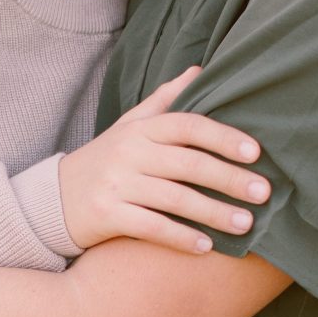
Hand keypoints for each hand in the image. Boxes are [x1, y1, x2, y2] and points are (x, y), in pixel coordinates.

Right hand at [58, 71, 270, 252]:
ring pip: (174, 198)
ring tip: (246, 224)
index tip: (256, 153)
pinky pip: (151, 227)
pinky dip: (180, 238)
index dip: (223, 137)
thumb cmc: (105, 160)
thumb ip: (164, 101)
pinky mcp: (106, 215)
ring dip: (214, 213)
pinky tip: (206, 247)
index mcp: (140, 129)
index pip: (188, 126)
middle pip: (188, 164)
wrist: (53, 199)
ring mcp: (116, 185)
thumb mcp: (129, 126)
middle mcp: (128, 153)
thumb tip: (199, 69)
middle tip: (264, 193)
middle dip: (229, 179)